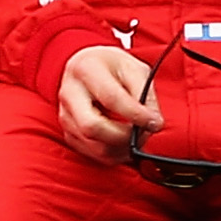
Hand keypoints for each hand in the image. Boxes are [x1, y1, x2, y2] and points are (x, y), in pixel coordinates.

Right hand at [53, 44, 165, 162]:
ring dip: (121, 148)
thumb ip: (144, 93)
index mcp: (86, 69)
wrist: (88, 66)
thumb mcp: (133, 68)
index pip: (111, 99)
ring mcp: (65, 114)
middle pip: (92, 127)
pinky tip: (124, 143)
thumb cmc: (111, 66)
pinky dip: (112, 154)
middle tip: (144, 132)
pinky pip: (91, 153)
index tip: (155, 122)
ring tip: (138, 137)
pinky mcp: (68, 132)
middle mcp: (70, 93)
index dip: (136, 115)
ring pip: (93, 145)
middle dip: (123, 137)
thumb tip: (153, 122)